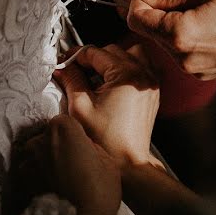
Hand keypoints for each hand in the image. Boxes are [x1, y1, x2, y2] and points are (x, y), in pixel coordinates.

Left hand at [12, 114, 120, 214]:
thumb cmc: (100, 189)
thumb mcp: (107, 161)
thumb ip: (91, 146)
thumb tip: (83, 146)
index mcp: (63, 129)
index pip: (65, 121)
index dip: (74, 134)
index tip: (82, 146)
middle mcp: (40, 140)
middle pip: (47, 135)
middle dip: (57, 145)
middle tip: (71, 162)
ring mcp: (28, 160)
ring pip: (36, 153)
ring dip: (45, 160)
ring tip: (59, 177)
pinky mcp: (21, 181)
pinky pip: (29, 171)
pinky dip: (37, 176)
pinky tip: (50, 188)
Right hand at [53, 45, 159, 166]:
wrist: (127, 163)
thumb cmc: (106, 141)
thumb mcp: (80, 106)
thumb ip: (71, 80)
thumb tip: (63, 67)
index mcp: (126, 75)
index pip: (96, 52)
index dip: (75, 56)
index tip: (64, 62)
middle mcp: (143, 75)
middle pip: (112, 51)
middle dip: (92, 59)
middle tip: (75, 71)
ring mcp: (150, 83)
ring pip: (130, 55)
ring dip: (111, 61)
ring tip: (96, 76)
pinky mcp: (152, 93)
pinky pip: (140, 69)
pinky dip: (124, 70)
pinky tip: (110, 85)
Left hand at [126, 0, 215, 79]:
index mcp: (180, 33)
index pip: (136, 18)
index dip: (140, 0)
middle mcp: (182, 57)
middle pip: (150, 31)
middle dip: (158, 12)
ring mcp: (193, 70)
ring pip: (166, 42)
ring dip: (174, 24)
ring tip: (205, 11)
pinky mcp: (205, 74)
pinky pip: (184, 53)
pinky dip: (189, 37)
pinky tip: (214, 27)